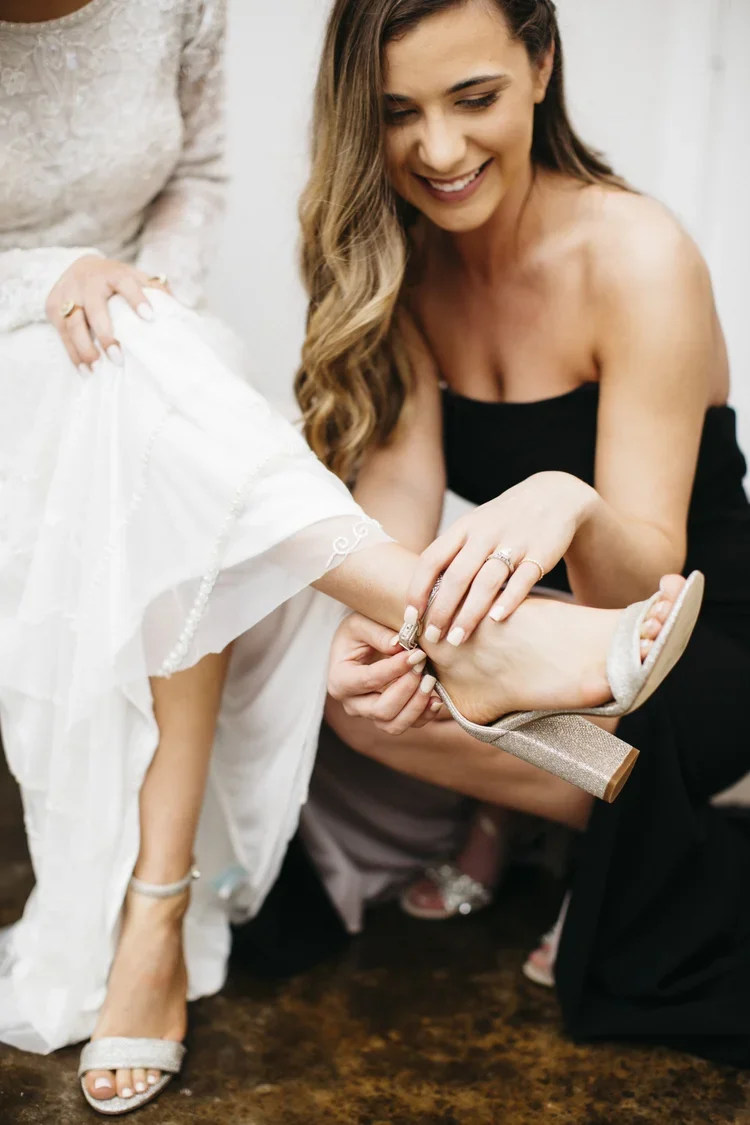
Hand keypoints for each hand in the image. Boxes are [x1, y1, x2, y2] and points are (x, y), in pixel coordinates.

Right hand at [45, 256, 169, 372]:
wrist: (80, 267)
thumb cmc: (117, 281)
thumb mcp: (135, 279)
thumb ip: (156, 291)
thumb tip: (179, 311)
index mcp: (113, 274)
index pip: (126, 284)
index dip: (137, 299)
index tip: (150, 318)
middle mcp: (89, 282)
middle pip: (95, 309)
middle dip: (105, 334)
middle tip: (118, 357)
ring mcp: (69, 293)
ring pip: (74, 323)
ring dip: (85, 348)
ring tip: (96, 369)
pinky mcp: (54, 306)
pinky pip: (62, 334)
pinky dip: (73, 353)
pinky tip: (84, 369)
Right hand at [328, 614, 443, 735]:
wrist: (359, 645)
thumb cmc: (358, 633)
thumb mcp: (360, 623)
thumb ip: (378, 633)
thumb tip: (400, 646)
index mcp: (340, 679)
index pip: (369, 680)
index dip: (396, 669)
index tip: (417, 654)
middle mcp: (352, 703)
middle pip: (381, 710)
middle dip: (407, 689)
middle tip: (424, 666)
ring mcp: (370, 714)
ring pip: (394, 725)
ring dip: (417, 705)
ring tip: (431, 681)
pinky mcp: (388, 718)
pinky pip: (408, 725)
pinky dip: (424, 715)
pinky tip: (436, 698)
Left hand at [404, 472, 595, 643]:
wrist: (553, 497)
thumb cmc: (503, 521)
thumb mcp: (473, 526)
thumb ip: (451, 554)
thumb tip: (421, 593)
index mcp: (464, 528)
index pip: (432, 559)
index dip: (417, 589)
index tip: (410, 617)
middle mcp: (485, 534)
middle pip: (456, 576)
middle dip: (441, 610)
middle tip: (432, 638)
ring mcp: (513, 542)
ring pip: (486, 581)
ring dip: (469, 613)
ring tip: (457, 638)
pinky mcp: (540, 553)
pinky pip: (522, 579)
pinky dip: (509, 599)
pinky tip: (495, 620)